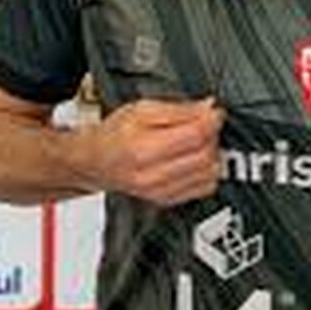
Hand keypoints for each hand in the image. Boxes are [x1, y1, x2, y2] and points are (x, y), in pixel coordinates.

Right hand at [72, 97, 223, 205]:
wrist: (96, 161)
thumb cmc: (115, 134)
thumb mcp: (142, 108)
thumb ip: (179, 109)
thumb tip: (209, 108)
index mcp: (143, 149)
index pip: (196, 135)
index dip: (212, 119)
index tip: (214, 110)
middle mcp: (152, 176)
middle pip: (206, 155)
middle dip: (211, 135)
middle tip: (204, 123)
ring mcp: (161, 192)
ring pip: (210, 174)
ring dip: (211, 154)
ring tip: (198, 142)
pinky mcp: (168, 201)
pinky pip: (205, 188)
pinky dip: (207, 171)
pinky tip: (195, 159)